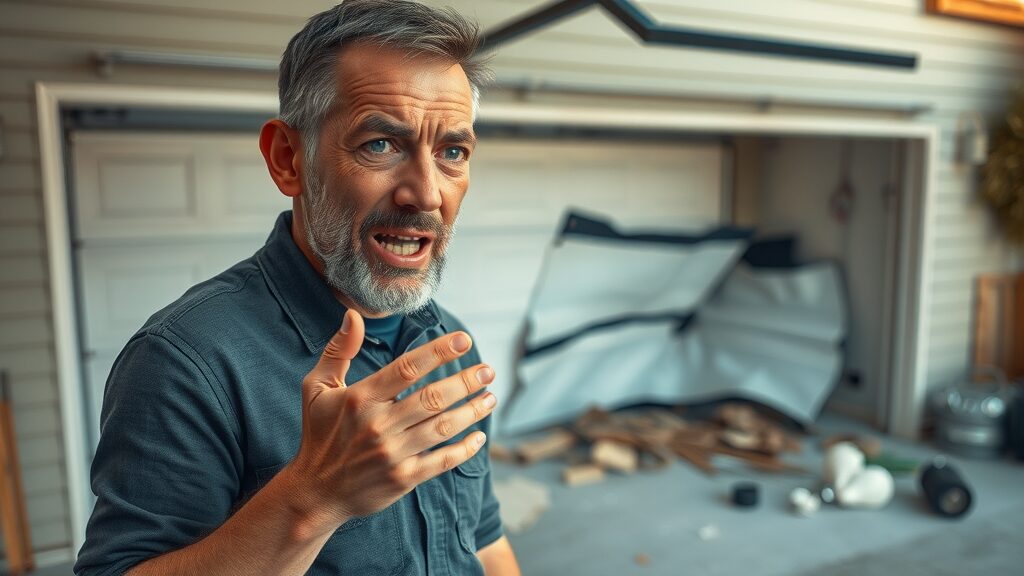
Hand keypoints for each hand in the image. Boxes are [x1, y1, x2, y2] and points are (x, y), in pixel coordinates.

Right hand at [288, 309, 496, 530]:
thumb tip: (354, 316)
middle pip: (432, 397)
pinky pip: (441, 461)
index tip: (464, 340)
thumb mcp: (316, 388)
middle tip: (488, 371)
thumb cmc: (320, 434)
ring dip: (472, 411)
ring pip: (442, 427)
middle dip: (465, 381)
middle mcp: (378, 425)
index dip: (439, 351)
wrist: (315, 492)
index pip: (407, 368)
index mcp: (360, 398)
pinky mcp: (402, 479)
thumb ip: (338, 351)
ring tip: (490, 397)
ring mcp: (392, 453)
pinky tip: (479, 437)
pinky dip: (464, 449)